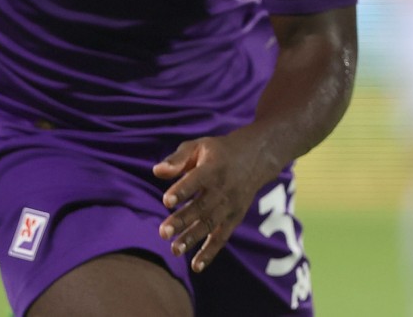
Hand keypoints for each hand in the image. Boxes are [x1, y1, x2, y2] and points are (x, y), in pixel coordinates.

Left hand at [152, 128, 277, 272]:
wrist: (256, 158)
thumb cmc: (219, 152)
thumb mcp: (199, 146)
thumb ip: (177, 159)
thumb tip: (156, 172)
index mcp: (213, 168)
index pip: (196, 180)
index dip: (182, 191)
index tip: (166, 201)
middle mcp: (223, 188)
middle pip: (201, 206)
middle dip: (182, 220)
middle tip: (163, 232)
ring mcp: (230, 205)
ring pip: (210, 224)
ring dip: (192, 238)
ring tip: (174, 249)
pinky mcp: (235, 218)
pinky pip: (222, 237)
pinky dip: (210, 252)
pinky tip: (195, 266)